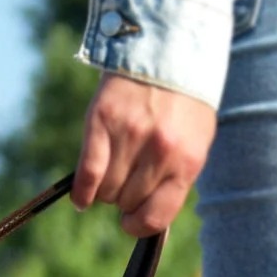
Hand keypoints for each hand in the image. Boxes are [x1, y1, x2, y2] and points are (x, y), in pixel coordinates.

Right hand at [73, 74, 215, 239]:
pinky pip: (88, 171)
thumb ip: (177, 177)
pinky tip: (81, 199)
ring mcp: (130, 135)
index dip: (139, 225)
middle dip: (123, 201)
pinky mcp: (103, 120)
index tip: (130, 223)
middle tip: (123, 187)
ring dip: (104, 192)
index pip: (156, 215)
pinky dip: (82, 190)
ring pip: (106, 190)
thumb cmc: (185, 103)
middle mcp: (159, 151)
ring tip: (109, 179)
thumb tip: (149, 217)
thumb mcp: (195, 141)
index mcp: (187, 161)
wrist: (169, 50)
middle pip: (127, 201)